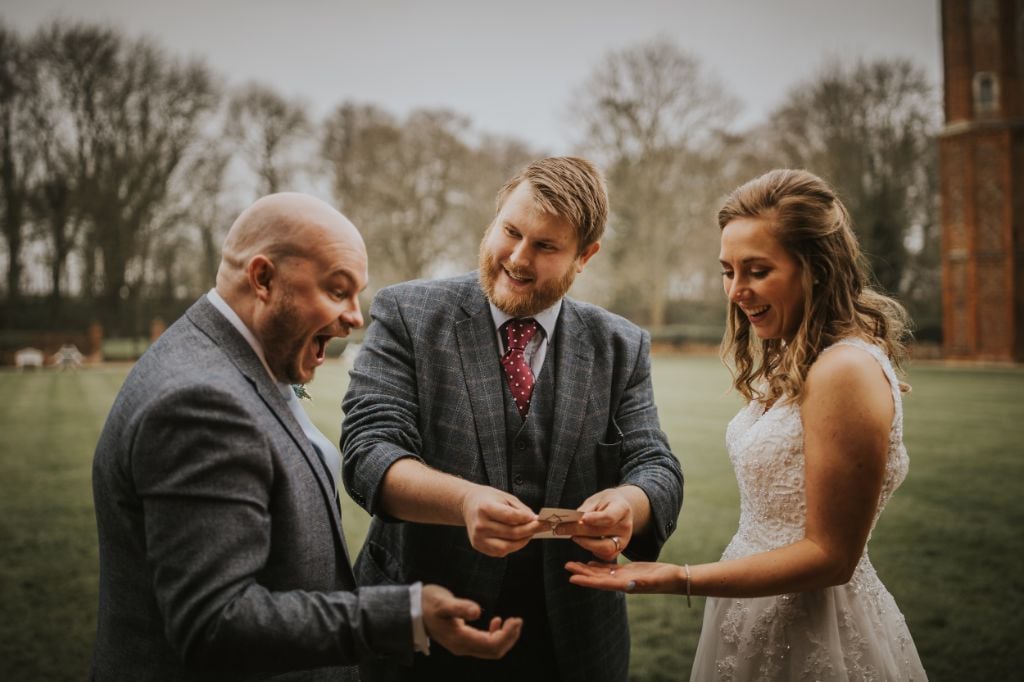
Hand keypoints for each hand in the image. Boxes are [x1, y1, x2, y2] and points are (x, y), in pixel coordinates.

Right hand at [421, 584, 521, 658]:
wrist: (413, 610)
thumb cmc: (428, 603)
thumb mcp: (443, 602)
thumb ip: (460, 606)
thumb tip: (476, 611)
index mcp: (460, 639)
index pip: (491, 645)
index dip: (507, 635)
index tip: (516, 620)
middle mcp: (462, 647)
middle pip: (493, 651)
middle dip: (509, 637)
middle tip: (518, 620)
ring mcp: (462, 645)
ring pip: (490, 649)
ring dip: (504, 637)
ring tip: (512, 621)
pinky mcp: (462, 640)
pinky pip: (484, 644)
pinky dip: (495, 635)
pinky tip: (496, 621)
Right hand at [460, 484, 541, 556]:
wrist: (468, 505)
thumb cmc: (489, 499)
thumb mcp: (505, 497)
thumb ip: (520, 510)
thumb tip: (535, 521)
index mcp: (485, 508)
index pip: (510, 517)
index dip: (527, 519)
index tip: (540, 519)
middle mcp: (480, 525)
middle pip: (512, 533)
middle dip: (530, 530)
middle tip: (542, 527)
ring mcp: (478, 538)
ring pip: (507, 546)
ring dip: (523, 541)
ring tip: (530, 533)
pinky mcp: (479, 546)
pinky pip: (500, 551)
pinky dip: (512, 546)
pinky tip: (517, 539)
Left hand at [554, 487, 634, 560]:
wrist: (619, 508)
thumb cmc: (605, 503)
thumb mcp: (596, 500)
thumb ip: (586, 510)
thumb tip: (572, 522)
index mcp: (622, 508)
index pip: (609, 517)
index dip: (595, 519)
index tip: (581, 519)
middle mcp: (625, 526)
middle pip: (602, 532)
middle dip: (579, 531)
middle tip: (562, 528)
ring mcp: (624, 540)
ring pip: (604, 548)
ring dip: (585, 543)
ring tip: (573, 536)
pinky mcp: (618, 550)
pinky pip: (605, 556)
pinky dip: (592, 551)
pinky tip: (583, 542)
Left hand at [564, 560, 683, 594]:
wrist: (676, 578)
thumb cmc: (667, 579)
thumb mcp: (655, 580)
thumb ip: (642, 582)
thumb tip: (628, 584)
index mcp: (626, 585)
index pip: (602, 583)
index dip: (587, 581)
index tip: (572, 578)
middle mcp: (622, 582)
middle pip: (597, 578)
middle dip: (582, 572)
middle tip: (566, 566)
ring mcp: (624, 577)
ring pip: (601, 573)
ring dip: (587, 569)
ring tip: (572, 563)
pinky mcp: (628, 571)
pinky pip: (610, 568)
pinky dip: (599, 566)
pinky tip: (590, 562)